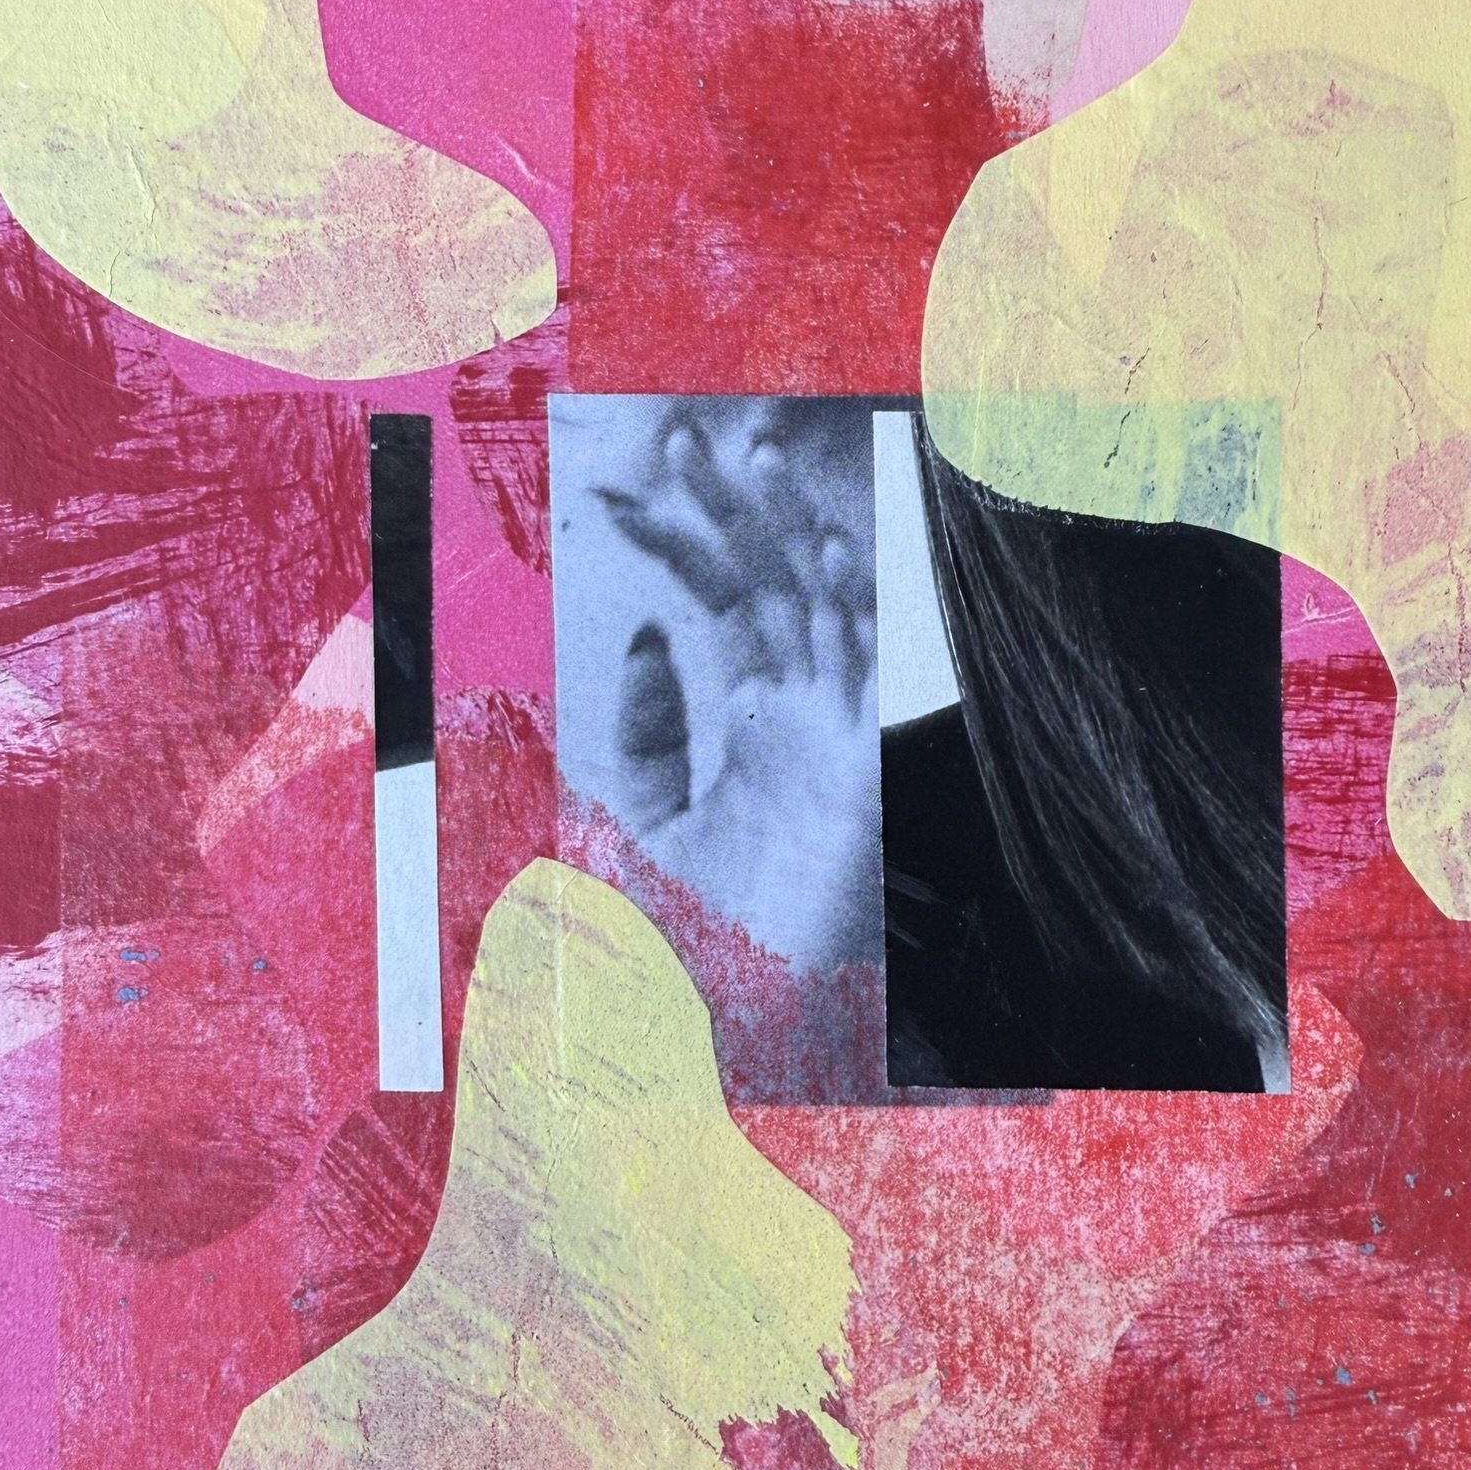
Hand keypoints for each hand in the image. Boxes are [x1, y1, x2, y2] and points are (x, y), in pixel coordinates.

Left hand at [603, 403, 881, 968]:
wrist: (701, 1027)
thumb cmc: (671, 932)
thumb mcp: (633, 809)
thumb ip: (646, 723)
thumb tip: (645, 636)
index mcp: (747, 723)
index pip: (717, 603)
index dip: (676, 544)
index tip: (619, 499)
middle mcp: (792, 718)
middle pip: (765, 586)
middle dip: (729, 509)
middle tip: (686, 442)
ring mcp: (825, 739)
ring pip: (809, 608)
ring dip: (780, 530)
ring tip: (746, 453)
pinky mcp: (848, 774)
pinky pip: (851, 673)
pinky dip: (843, 606)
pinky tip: (825, 542)